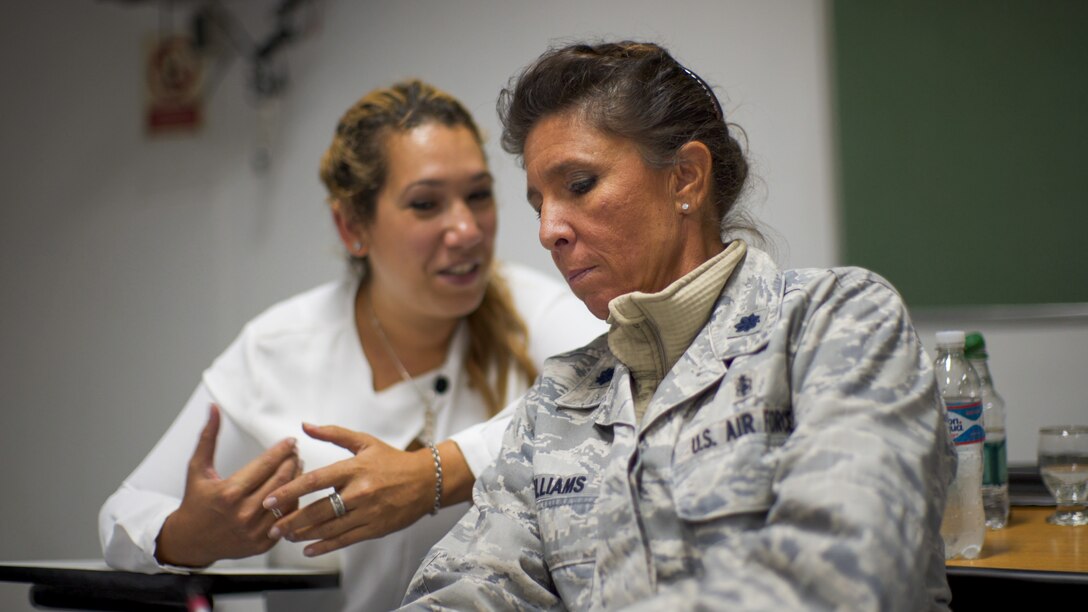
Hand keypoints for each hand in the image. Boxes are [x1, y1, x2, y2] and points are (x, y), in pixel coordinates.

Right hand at [155, 405, 301, 567]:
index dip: (281, 450)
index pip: (265, 465)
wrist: (190, 541)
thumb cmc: (195, 502)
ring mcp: (254, 530)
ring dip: (296, 480)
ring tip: (297, 466)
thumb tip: (213, 409)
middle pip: (280, 480)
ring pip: (287, 499)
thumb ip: (208, 437)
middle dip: (292, 462)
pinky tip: (292, 489)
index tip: (290, 441)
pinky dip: (293, 502)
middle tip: (296, 451)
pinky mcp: (262, 543)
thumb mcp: (197, 468)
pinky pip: (286, 519)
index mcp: (229, 493)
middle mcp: (243, 513)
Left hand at [262, 423, 437, 556]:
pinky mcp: (375, 528)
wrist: (427, 481)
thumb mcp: (365, 442)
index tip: (269, 500)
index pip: (315, 480)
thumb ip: (333, 433)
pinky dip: (324, 546)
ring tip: (285, 536)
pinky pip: (345, 540)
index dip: (290, 491)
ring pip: (329, 528)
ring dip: (304, 534)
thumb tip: (305, 426)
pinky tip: (308, 549)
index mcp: (354, 468)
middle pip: (318, 510)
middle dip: (291, 520)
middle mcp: (360, 492)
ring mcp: (368, 512)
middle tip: (271, 527)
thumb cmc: (393, 461)